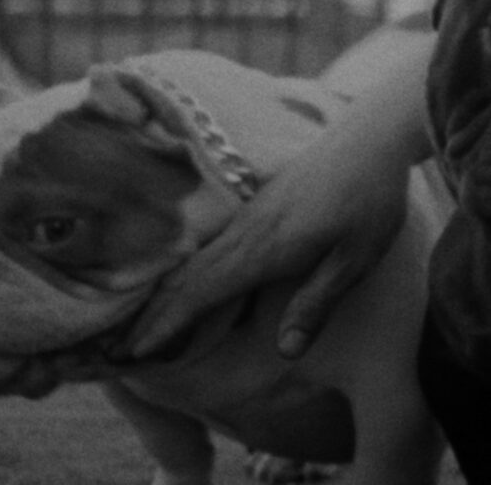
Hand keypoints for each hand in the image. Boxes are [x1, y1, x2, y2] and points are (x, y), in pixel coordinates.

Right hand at [123, 142, 409, 359]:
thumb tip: (284, 352)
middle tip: (120, 350)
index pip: (202, 292)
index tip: (136, 351)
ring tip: (140, 322)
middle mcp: (246, 232)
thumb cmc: (370, 200)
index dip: (168, 323)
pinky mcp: (256, 203)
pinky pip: (208, 243)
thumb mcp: (354, 260)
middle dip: (152, 315)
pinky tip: (180, 279)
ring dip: (164, 293)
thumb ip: (316, 304)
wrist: (371, 137)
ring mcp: (248, 214)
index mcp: (264, 249)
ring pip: (194, 259)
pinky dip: (184, 269)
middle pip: (187, 278)